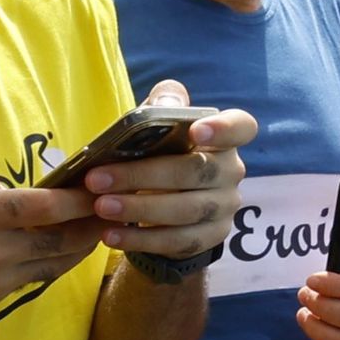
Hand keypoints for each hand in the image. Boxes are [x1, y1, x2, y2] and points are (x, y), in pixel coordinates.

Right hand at [0, 160, 102, 339]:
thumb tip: (4, 181)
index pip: (45, 206)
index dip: (80, 199)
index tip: (101, 190)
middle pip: (60, 240)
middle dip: (91, 226)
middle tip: (113, 212)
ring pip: (52, 266)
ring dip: (79, 249)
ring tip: (97, 232)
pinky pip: (30, 280)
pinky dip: (51, 265)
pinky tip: (60, 251)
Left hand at [86, 81, 256, 259]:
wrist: (173, 204)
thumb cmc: (165, 155)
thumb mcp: (162, 127)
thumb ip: (164, 107)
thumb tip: (165, 98)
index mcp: (224, 139)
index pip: (241, 127)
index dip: (223, 128)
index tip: (196, 131)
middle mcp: (231, 172)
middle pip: (196, 172)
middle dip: (144, 176)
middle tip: (98, 179)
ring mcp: (224, 208)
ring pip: (186, 211)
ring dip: (139, 210)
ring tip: (101, 207)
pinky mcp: (211, 238)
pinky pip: (179, 241)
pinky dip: (142, 240)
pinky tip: (112, 235)